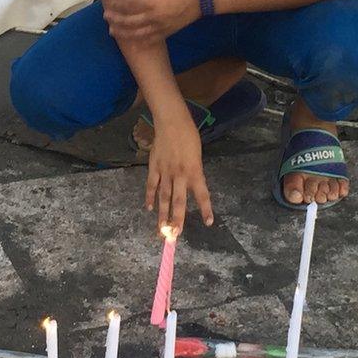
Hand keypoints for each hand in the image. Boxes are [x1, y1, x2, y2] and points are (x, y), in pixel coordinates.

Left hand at [104, 0, 200, 43]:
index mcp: (150, 2)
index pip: (128, 6)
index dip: (117, 5)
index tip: (110, 3)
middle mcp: (152, 17)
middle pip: (129, 21)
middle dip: (116, 20)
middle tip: (106, 18)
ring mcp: (159, 27)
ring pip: (137, 33)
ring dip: (123, 33)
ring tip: (113, 31)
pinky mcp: (166, 32)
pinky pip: (150, 40)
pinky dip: (139, 42)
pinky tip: (132, 42)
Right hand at [145, 118, 213, 233]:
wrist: (172, 121)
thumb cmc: (189, 136)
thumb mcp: (197, 155)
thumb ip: (194, 172)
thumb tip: (190, 187)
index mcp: (195, 171)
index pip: (202, 194)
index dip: (206, 209)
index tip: (208, 223)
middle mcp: (180, 174)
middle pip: (178, 201)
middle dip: (177, 220)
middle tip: (175, 235)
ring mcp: (165, 171)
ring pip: (163, 197)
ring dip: (162, 215)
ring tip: (161, 229)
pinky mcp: (154, 166)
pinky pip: (152, 185)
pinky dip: (150, 197)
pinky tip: (149, 208)